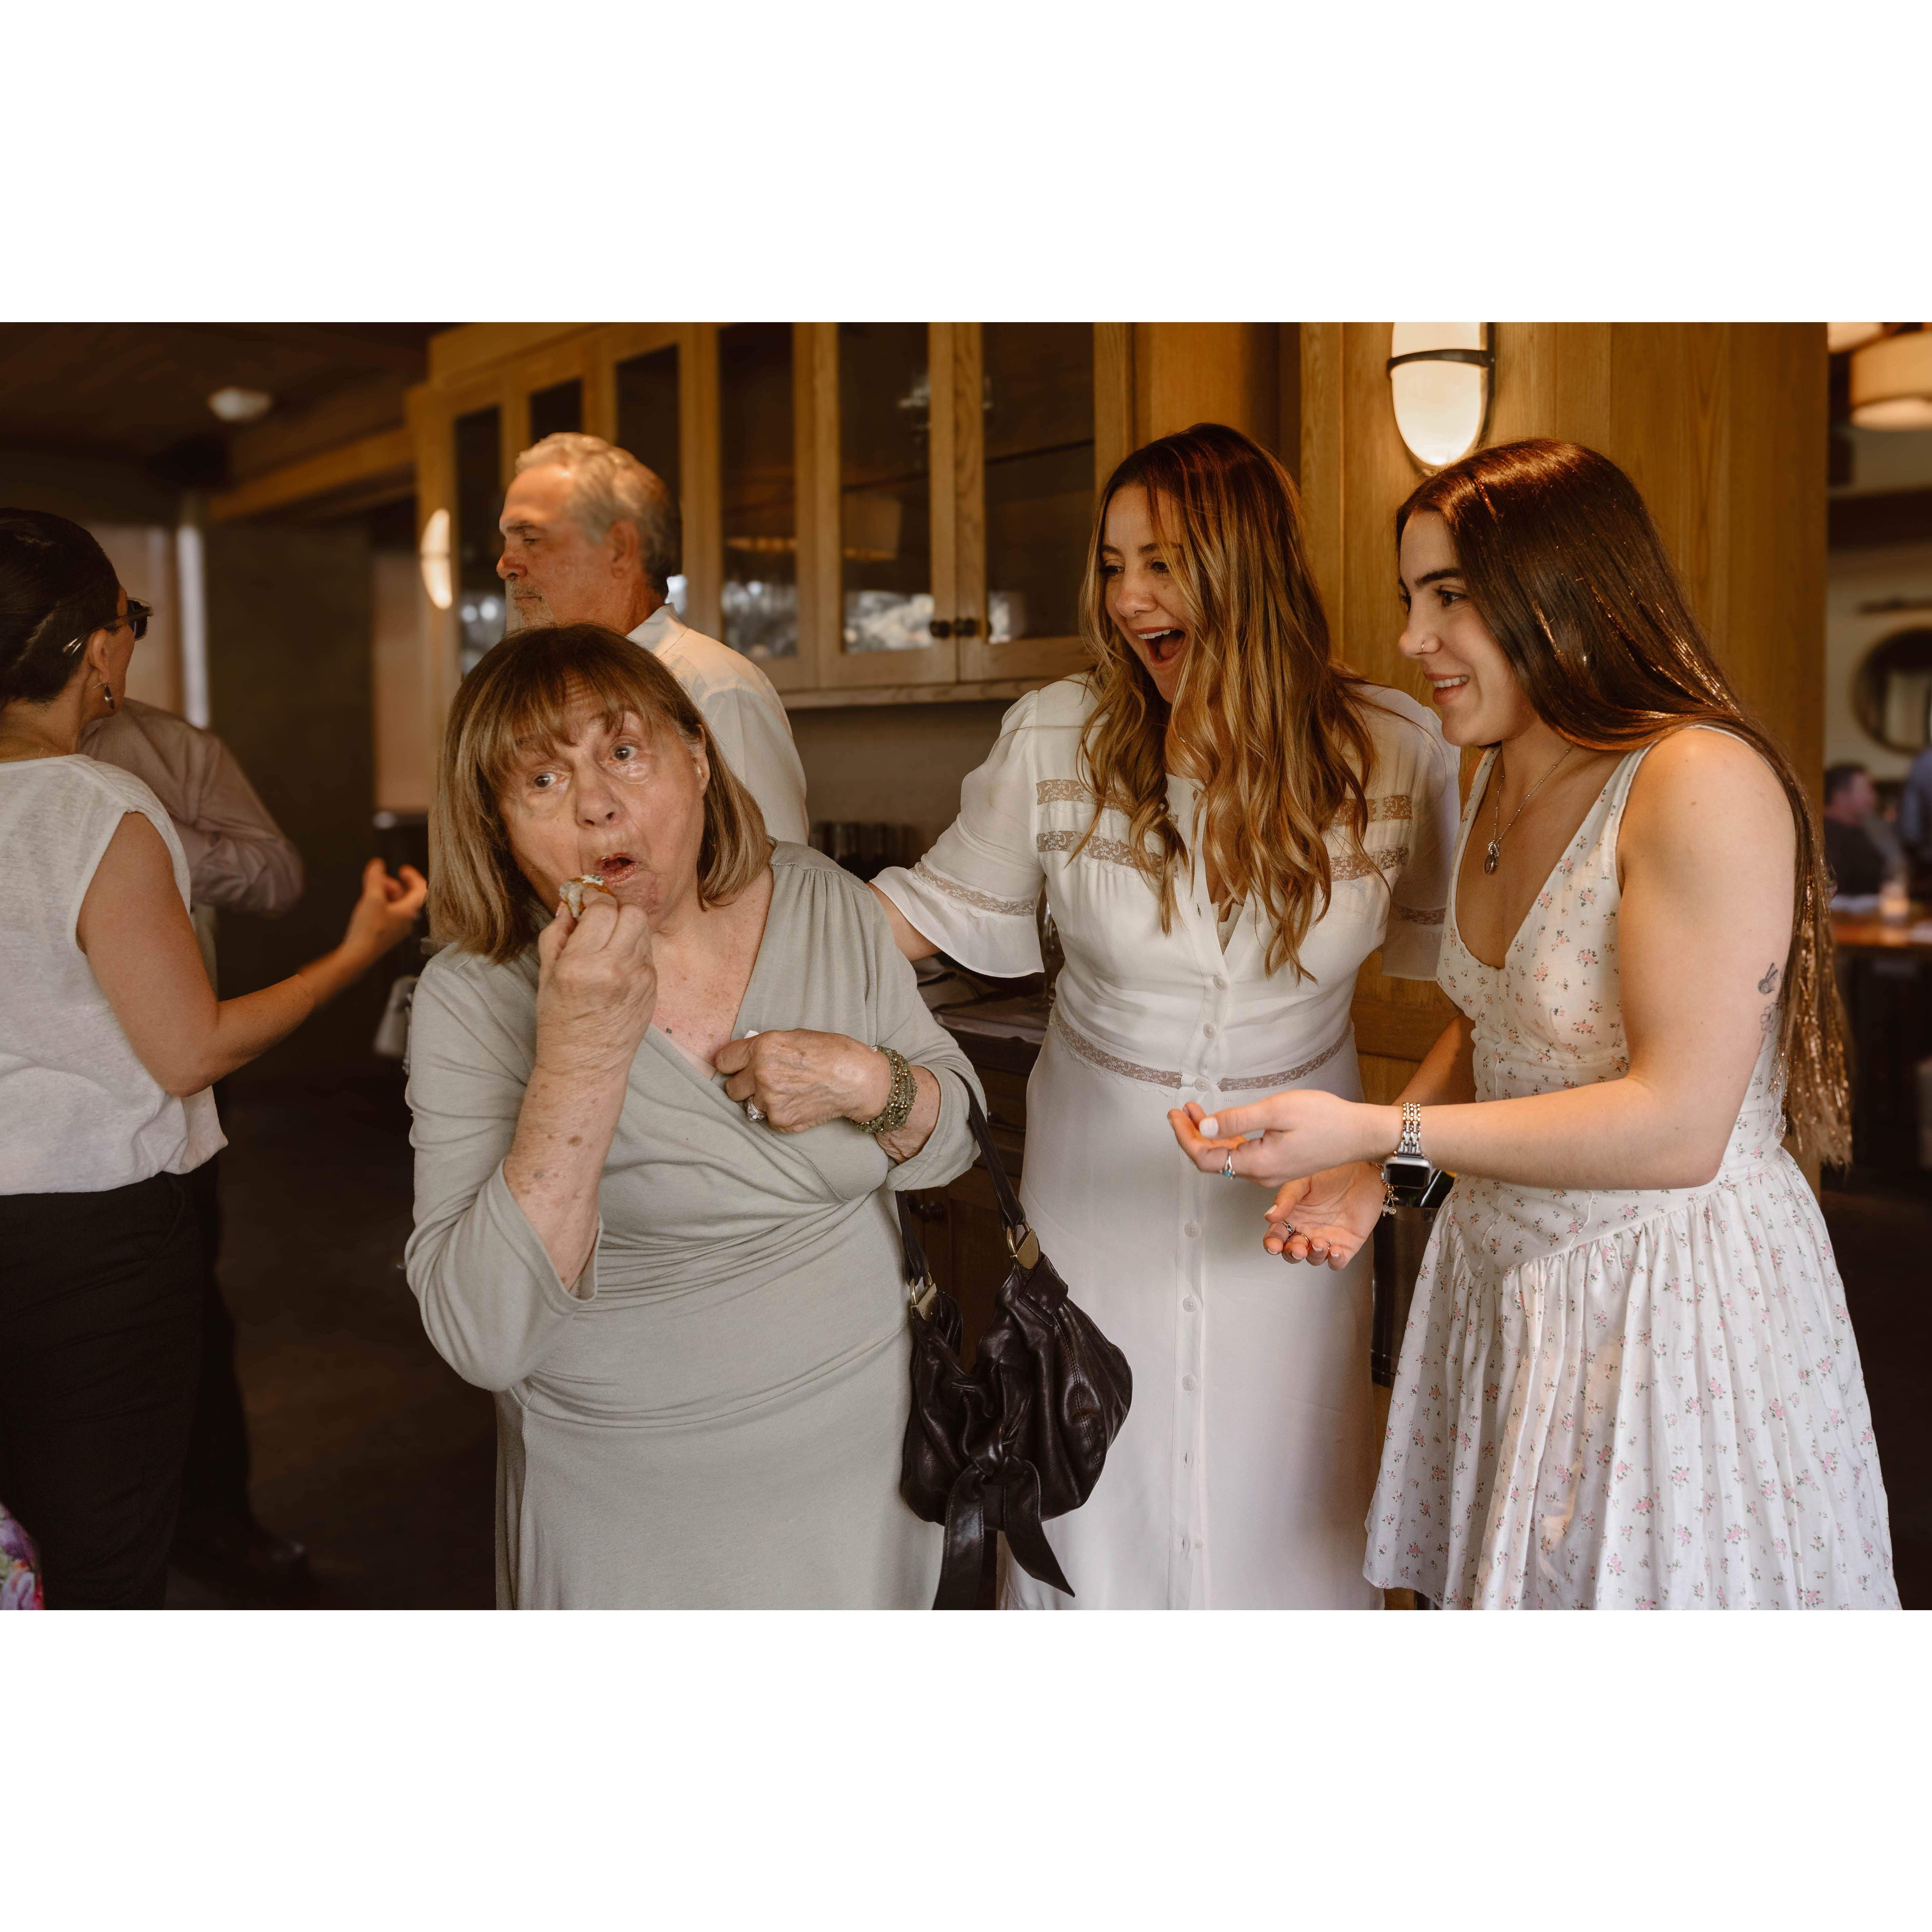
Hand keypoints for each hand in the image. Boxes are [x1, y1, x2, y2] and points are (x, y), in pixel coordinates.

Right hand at [340, 858, 427, 966]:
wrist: (358, 956)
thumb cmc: (368, 930)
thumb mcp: (372, 898)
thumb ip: (376, 879)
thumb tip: (378, 863)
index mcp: (409, 912)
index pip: (421, 890)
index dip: (413, 877)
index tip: (402, 869)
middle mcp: (407, 921)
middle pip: (407, 897)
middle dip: (393, 884)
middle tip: (379, 880)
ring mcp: (397, 929)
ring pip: (396, 906)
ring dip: (386, 894)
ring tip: (371, 891)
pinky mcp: (386, 934)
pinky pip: (388, 915)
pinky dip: (381, 905)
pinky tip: (368, 905)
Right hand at [533, 891, 656, 1077]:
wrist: (586, 1065)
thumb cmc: (559, 1022)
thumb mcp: (546, 975)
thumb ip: (557, 934)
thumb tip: (569, 903)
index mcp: (583, 964)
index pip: (602, 908)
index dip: (594, 898)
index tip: (585, 899)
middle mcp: (616, 968)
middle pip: (633, 912)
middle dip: (615, 909)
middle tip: (600, 918)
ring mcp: (640, 979)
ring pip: (644, 930)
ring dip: (626, 926)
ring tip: (608, 941)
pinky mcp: (653, 988)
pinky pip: (647, 953)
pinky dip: (633, 949)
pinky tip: (617, 963)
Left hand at [713, 1029, 890, 1132]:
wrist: (858, 1080)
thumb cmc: (833, 1052)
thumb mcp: (795, 1036)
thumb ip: (766, 1048)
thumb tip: (749, 1056)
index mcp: (763, 1048)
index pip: (723, 1060)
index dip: (732, 1064)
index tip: (738, 1067)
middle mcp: (761, 1074)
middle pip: (732, 1088)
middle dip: (745, 1085)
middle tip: (766, 1082)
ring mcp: (770, 1100)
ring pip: (751, 1105)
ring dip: (764, 1100)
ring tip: (789, 1092)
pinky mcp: (781, 1120)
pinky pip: (769, 1118)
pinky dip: (780, 1113)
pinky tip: (799, 1102)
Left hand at [1167, 1089, 1392, 1188]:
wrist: (1360, 1133)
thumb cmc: (1325, 1119)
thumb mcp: (1276, 1111)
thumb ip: (1237, 1120)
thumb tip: (1203, 1128)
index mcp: (1257, 1164)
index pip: (1205, 1158)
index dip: (1185, 1137)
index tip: (1175, 1115)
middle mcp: (1260, 1174)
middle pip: (1212, 1160)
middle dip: (1192, 1135)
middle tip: (1180, 1111)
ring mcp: (1269, 1171)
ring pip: (1227, 1158)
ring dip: (1208, 1136)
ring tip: (1194, 1111)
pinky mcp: (1278, 1164)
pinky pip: (1244, 1155)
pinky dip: (1227, 1138)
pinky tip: (1222, 1122)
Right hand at [1261, 1161, 1384, 1269]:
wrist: (1363, 1170)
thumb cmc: (1333, 1172)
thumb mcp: (1304, 1180)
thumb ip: (1287, 1198)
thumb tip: (1270, 1215)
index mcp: (1293, 1216)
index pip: (1277, 1235)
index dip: (1272, 1244)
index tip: (1274, 1246)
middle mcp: (1308, 1229)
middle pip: (1293, 1252)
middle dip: (1292, 1254)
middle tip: (1298, 1248)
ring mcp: (1327, 1238)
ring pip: (1314, 1258)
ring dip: (1314, 1256)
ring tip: (1320, 1243)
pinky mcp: (1347, 1244)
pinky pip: (1338, 1262)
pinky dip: (1335, 1261)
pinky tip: (1335, 1251)